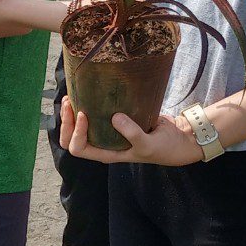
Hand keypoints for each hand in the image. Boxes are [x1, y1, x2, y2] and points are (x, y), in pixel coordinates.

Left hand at [59, 96, 203, 165]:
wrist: (179, 139)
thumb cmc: (163, 148)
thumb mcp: (148, 145)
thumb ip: (132, 133)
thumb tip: (115, 117)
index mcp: (106, 153)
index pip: (78, 148)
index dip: (76, 132)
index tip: (85, 114)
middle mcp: (103, 143)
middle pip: (72, 138)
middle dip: (66, 121)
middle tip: (69, 101)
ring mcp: (109, 130)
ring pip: (80, 125)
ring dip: (72, 112)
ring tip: (72, 95)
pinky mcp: (117, 118)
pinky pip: (96, 112)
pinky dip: (87, 104)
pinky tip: (88, 91)